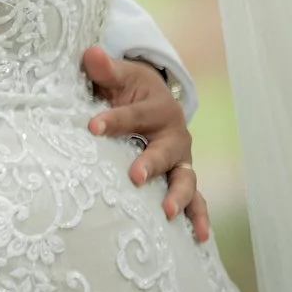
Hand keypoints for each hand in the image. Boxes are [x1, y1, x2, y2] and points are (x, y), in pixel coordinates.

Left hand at [82, 47, 209, 243]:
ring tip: (167, 212)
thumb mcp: (118, 75)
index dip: (114, 120)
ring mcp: (181, 160)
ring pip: (185, 179)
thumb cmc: (129, 89)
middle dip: (151, 163)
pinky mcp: (182, 178)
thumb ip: (105, 68)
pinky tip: (199, 238)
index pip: (133, 115)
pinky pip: (195, 200)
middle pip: (165, 151)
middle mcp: (174, 135)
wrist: (153, 97)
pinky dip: (199, 217)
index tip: (92, 127)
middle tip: (135, 176)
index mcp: (157, 107)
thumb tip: (92, 53)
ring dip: (178, 196)